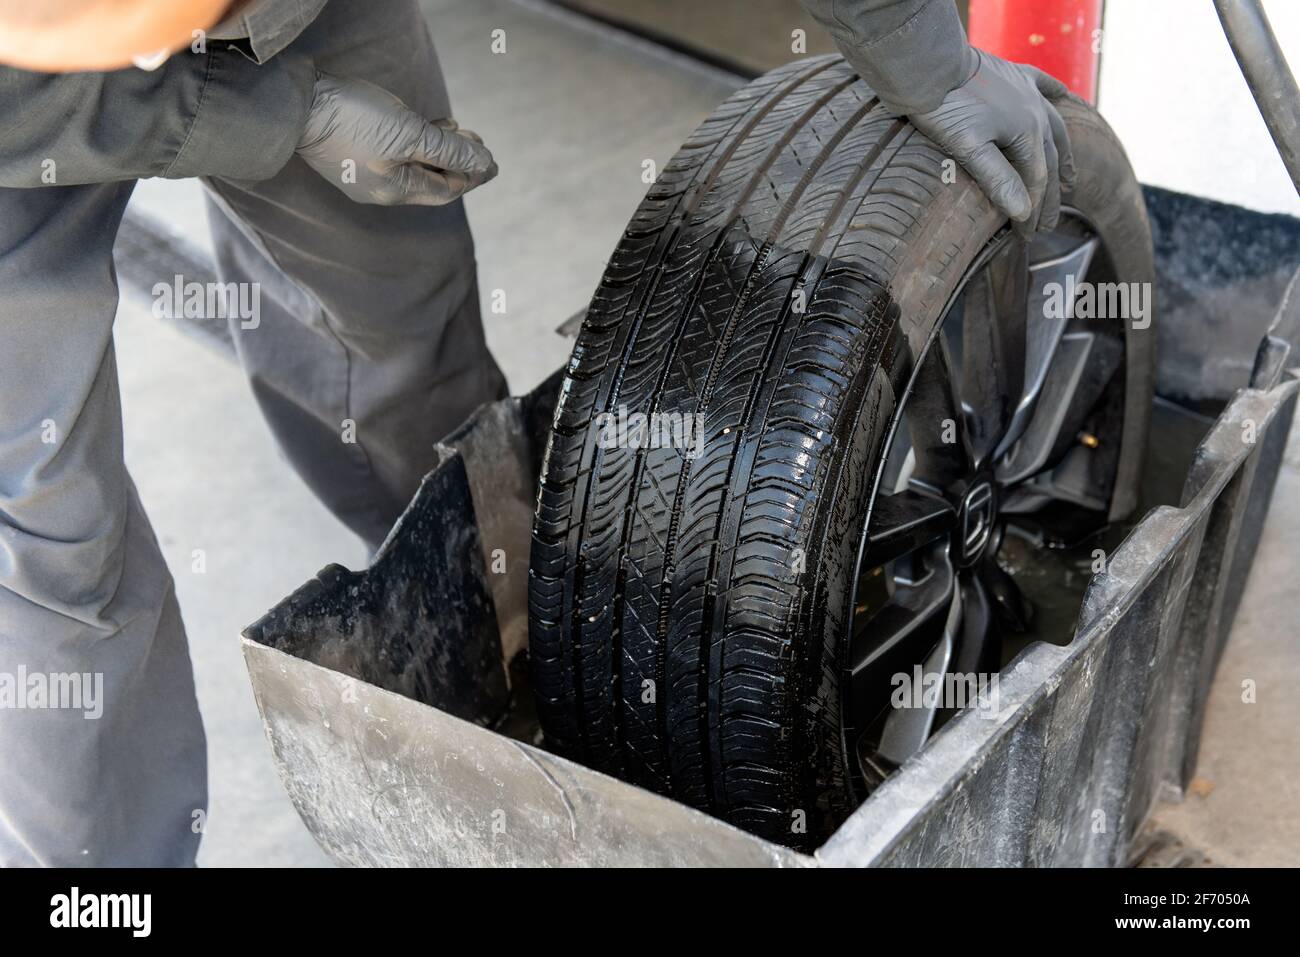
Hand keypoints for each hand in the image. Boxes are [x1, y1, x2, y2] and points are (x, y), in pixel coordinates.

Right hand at [296, 72, 496, 206]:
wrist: (298, 104)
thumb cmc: (354, 120)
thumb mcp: (410, 134)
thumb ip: (449, 151)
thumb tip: (484, 163)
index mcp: (396, 191)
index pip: (445, 189)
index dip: (472, 175)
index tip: (493, 162)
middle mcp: (381, 189)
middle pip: (431, 179)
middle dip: (458, 161)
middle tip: (479, 141)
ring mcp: (365, 172)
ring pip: (414, 164)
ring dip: (439, 149)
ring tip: (458, 129)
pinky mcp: (354, 151)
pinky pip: (396, 153)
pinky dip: (416, 142)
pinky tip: (427, 125)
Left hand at [907, 50, 1075, 235]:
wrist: (932, 64)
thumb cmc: (947, 108)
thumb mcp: (969, 148)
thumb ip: (997, 179)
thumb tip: (1023, 212)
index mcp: (1027, 133)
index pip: (1035, 181)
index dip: (1032, 211)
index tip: (1027, 236)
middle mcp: (1036, 112)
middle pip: (1049, 161)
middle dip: (1049, 196)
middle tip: (1046, 224)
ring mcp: (1027, 92)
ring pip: (1054, 126)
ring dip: (1063, 155)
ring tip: (1069, 178)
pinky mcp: (1014, 75)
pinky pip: (1042, 83)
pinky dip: (1055, 92)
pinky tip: (1063, 96)